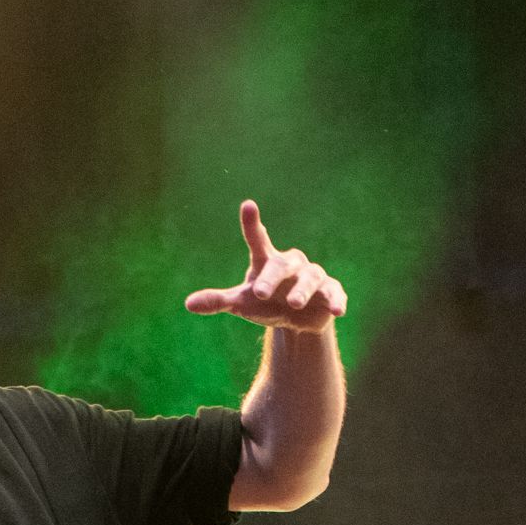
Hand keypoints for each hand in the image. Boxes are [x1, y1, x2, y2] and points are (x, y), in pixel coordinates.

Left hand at [185, 201, 346, 335]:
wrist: (296, 319)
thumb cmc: (265, 302)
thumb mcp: (241, 303)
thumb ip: (218, 301)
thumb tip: (187, 304)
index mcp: (267, 263)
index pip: (258, 241)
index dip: (252, 225)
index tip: (247, 205)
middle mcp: (291, 266)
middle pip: (282, 266)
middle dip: (272, 279)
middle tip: (259, 293)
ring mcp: (312, 278)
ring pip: (310, 279)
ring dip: (302, 291)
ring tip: (294, 305)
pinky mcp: (330, 293)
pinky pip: (334, 293)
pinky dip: (335, 300)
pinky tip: (337, 310)